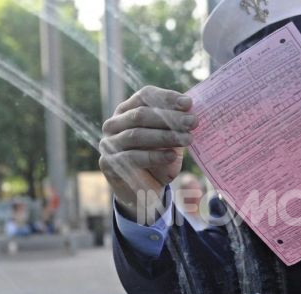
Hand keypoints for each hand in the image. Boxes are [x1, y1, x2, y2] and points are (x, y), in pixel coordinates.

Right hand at [99, 86, 196, 221]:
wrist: (143, 189)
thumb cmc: (158, 157)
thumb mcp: (169, 137)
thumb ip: (174, 123)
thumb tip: (192, 110)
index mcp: (127, 110)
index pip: (145, 96)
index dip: (167, 98)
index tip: (189, 104)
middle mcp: (113, 124)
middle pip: (140, 114)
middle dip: (169, 118)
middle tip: (193, 122)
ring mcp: (108, 144)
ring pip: (136, 135)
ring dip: (164, 136)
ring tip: (187, 139)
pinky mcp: (108, 164)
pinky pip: (132, 157)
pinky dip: (154, 156)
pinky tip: (172, 156)